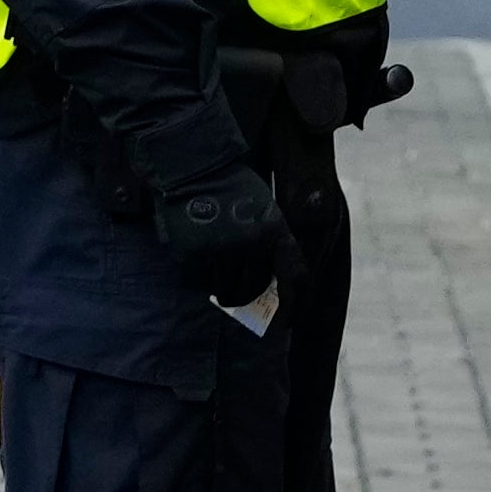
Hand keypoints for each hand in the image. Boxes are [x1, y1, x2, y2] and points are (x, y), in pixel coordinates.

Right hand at [151, 161, 291, 305]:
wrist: (197, 167)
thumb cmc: (232, 189)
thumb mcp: (264, 211)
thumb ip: (269, 245)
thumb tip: (267, 285)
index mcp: (275, 231)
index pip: (295, 277)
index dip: (295, 305)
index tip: (289, 323)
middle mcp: (252, 243)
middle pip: (253, 289)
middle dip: (245, 296)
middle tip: (236, 295)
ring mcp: (222, 249)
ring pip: (225, 289)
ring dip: (221, 288)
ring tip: (215, 271)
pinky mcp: (195, 253)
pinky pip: (201, 278)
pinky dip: (200, 274)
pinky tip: (199, 253)